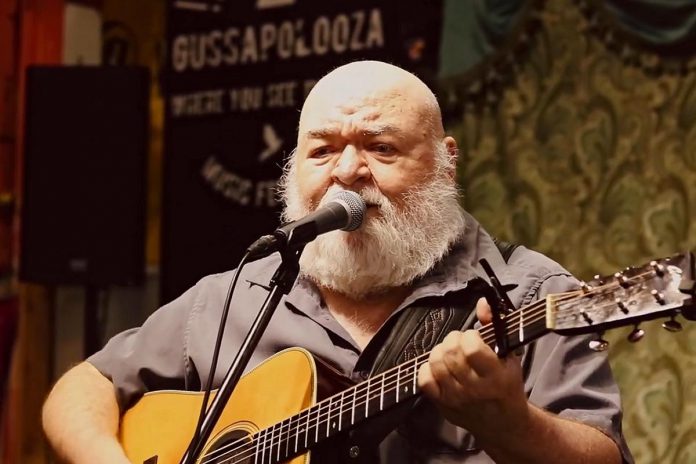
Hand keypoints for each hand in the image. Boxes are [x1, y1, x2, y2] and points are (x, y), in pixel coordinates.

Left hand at [417, 298, 529, 442]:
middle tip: (461, 343)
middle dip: (453, 340)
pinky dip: (428, 369)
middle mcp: (474, 389)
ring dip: (440, 351)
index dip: (469, 336)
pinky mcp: (442, 405)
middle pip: (450, 353)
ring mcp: (456, 398)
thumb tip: (482, 303)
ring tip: (450, 353)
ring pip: (435, 363)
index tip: (475, 337)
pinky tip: (439, 367)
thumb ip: (495, 326)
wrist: (504, 424)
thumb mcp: (510, 355)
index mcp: (495, 376)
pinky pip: (424, 381)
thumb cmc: (507, 384)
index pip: (471, 349)